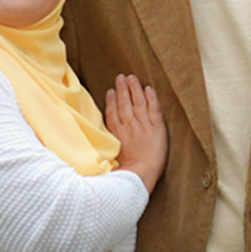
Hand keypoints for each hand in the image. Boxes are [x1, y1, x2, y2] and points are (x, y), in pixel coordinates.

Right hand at [106, 74, 166, 192]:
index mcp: (116, 132)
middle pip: (124, 102)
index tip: (111, 91)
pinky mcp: (157, 127)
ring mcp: (143, 124)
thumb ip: (104, 147)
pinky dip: (151, 97)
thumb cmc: (124, 171)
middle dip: (122, 89)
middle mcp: (128, 125)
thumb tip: (93, 147)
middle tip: (121, 77)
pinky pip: (153, 108)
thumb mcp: (108, 158)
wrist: (140, 174)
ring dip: (134, 88)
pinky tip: (149, 88)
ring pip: (138, 101)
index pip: (112, 112)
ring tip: (132, 78)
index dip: (112, 100)